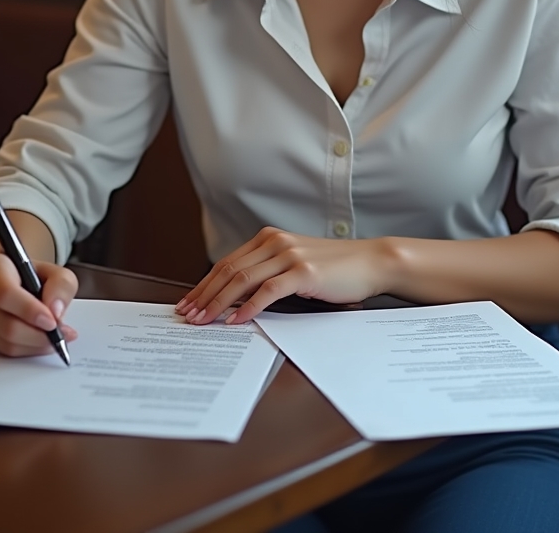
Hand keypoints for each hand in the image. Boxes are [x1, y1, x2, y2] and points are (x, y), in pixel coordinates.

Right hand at [0, 253, 78, 356]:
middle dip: (37, 335)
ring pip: (2, 342)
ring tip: (51, 339)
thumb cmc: (33, 276)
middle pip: (5, 324)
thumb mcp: (56, 273)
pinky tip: (35, 341)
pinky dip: (22, 350)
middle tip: (59, 336)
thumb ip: (62, 286)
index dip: (30, 311)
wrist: (12, 281)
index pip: (5, 293)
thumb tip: (55, 311)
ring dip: (32, 345)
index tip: (52, 322)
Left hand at [174, 227, 394, 325]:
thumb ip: (268, 274)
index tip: (189, 302)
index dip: (204, 284)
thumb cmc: (335, 268)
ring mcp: (289, 255)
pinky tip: (236, 321)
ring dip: (218, 303)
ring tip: (203, 321)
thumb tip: (236, 299)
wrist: (371, 262)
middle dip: (204, 295)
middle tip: (187, 316)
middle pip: (228, 270)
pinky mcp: (303, 272)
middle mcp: (275, 242)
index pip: (227, 263)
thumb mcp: (295, 265)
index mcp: (270, 238)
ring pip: (242, 280)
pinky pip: (268, 291)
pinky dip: (248, 307)